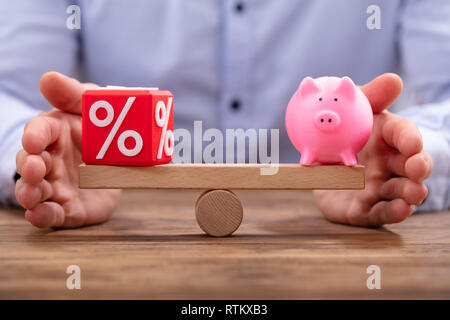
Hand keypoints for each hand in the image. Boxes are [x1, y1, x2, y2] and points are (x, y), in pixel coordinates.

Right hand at [15, 72, 120, 227]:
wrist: (124, 163)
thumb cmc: (103, 129)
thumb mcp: (94, 107)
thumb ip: (74, 94)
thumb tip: (48, 78)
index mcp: (56, 131)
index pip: (39, 130)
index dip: (35, 135)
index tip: (35, 140)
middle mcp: (50, 159)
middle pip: (29, 162)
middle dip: (29, 166)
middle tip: (36, 168)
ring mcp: (56, 184)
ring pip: (34, 190)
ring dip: (30, 192)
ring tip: (33, 194)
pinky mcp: (67, 207)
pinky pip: (51, 213)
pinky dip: (42, 215)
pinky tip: (38, 214)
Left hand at [314, 73, 432, 226]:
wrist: (320, 166)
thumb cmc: (342, 134)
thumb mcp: (352, 112)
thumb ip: (370, 97)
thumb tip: (394, 80)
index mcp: (386, 137)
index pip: (403, 134)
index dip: (409, 139)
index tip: (412, 143)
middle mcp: (389, 164)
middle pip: (409, 166)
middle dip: (418, 167)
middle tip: (417, 169)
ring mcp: (380, 188)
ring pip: (400, 192)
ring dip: (409, 193)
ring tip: (414, 193)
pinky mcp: (366, 209)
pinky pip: (380, 212)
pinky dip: (392, 212)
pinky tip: (401, 210)